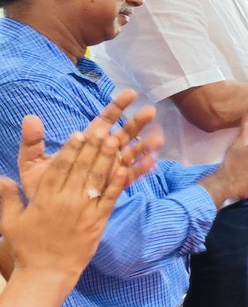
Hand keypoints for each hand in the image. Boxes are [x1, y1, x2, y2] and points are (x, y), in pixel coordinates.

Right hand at [0, 129, 128, 281]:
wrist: (46, 273)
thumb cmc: (27, 247)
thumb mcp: (11, 221)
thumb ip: (8, 197)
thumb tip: (0, 178)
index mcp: (44, 198)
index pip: (58, 168)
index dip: (69, 149)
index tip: (78, 133)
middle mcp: (65, 201)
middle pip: (80, 168)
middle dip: (92, 147)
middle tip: (102, 129)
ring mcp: (83, 211)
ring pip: (96, 179)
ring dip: (107, 158)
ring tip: (115, 140)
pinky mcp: (98, 222)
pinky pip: (110, 199)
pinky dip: (117, 183)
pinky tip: (124, 168)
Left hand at [19, 90, 160, 198]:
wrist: (42, 212)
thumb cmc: (39, 185)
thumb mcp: (31, 161)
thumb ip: (32, 141)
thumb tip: (29, 118)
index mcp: (86, 142)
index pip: (104, 120)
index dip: (117, 107)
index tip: (131, 93)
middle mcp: (101, 154)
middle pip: (123, 134)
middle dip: (137, 122)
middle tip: (150, 111)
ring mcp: (108, 169)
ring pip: (130, 154)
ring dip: (145, 146)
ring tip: (159, 138)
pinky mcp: (111, 187)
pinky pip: (129, 177)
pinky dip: (141, 170)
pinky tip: (153, 162)